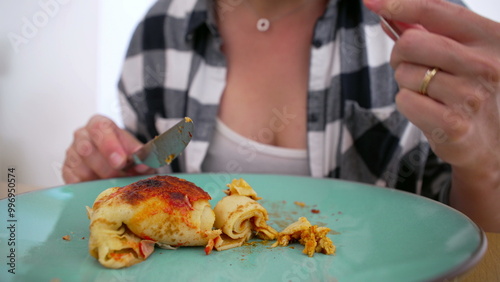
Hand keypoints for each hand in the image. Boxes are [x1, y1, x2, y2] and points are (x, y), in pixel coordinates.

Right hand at [62, 115, 155, 182]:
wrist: (116, 163)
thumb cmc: (124, 153)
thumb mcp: (136, 151)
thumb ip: (142, 156)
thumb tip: (143, 165)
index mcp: (99, 124)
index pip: (100, 128)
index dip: (110, 145)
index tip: (121, 161)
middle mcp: (82, 135)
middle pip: (87, 148)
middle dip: (106, 166)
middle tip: (120, 176)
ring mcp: (72, 152)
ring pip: (80, 166)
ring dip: (99, 178)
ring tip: (114, 182)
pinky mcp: (67, 170)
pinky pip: (74, 180)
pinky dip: (89, 186)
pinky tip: (100, 187)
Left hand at [364, 0, 499, 230]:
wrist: (486, 141)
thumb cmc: (466, 91)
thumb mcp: (458, 55)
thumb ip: (428, 32)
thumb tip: (388, 13)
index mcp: (491, 38)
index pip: (438, 10)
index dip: (400, 4)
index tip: (373, 3)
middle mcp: (486, 64)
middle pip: (412, 41)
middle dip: (400, 54)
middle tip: (409, 67)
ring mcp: (472, 96)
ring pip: (405, 74)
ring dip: (406, 84)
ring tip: (428, 94)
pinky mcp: (454, 124)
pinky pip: (405, 100)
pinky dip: (407, 104)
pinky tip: (427, 110)